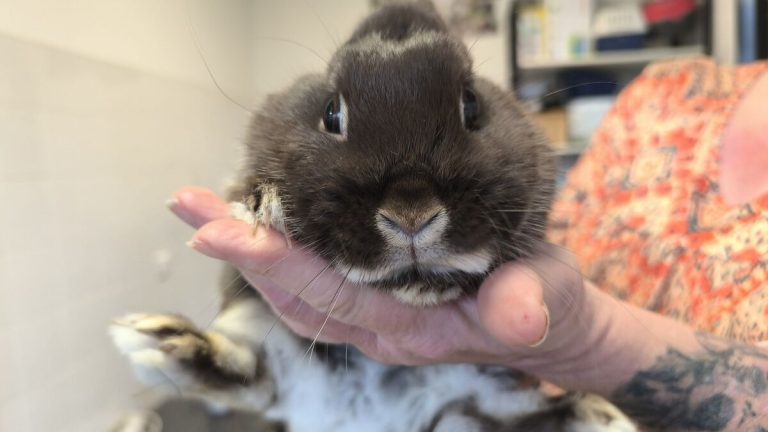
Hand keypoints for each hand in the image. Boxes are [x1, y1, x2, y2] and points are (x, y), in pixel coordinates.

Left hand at [169, 187, 598, 373]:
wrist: (547, 326)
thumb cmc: (546, 304)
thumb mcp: (549, 298)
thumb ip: (530, 304)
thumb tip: (516, 315)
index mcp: (414, 325)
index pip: (333, 294)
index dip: (278, 262)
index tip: (220, 230)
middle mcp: (381, 328)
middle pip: (296, 295)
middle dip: (241, 251)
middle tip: (189, 206)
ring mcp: (375, 319)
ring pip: (297, 294)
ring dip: (251, 254)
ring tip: (208, 211)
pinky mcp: (376, 302)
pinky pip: (314, 288)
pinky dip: (280, 259)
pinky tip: (260, 228)